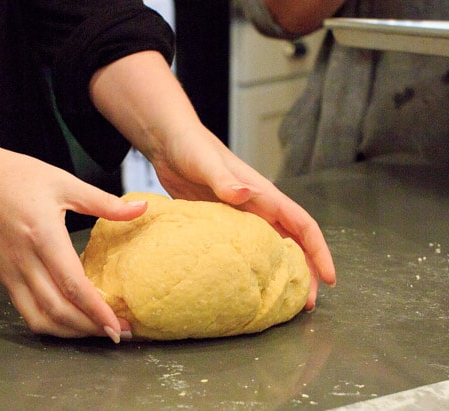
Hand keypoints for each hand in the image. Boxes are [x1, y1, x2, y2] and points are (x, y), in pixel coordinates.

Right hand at [0, 139, 146, 339]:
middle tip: (120, 334)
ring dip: (70, 332)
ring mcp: (11, 272)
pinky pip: (26, 311)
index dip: (97, 311)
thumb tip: (141, 208)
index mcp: (43, 235)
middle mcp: (25, 260)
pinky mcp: (4, 277)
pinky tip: (70, 321)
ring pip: (41, 318)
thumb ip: (104, 201)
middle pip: (59, 310)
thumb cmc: (18, 176)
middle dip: (90, 328)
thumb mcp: (64, 182)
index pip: (73, 285)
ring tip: (97, 331)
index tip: (119, 326)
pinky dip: (50, 324)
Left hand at [149, 125, 335, 309]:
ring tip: (281, 302)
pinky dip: (253, 267)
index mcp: (262, 194)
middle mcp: (257, 207)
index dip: (318, 251)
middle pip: (292, 243)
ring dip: (280, 272)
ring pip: (270, 248)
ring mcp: (240, 215)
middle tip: (306, 304)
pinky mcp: (221, 221)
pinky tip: (246, 286)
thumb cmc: (190, 147)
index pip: (302, 225)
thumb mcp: (206, 164)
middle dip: (305, 271)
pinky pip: (245, 249)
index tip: (329, 278)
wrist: (169, 142)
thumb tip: (246, 194)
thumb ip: (225, 180)